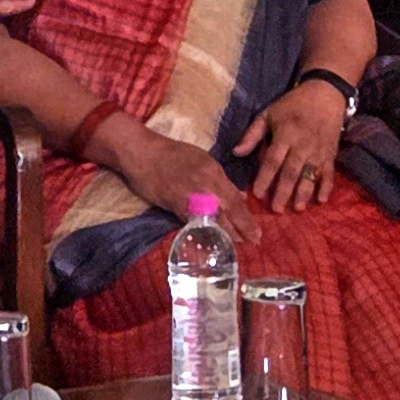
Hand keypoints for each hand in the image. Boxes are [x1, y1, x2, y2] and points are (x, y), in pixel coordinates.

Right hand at [110, 126, 249, 231]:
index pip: (235, 201)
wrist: (143, 153)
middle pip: (230, 212)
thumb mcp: (202, 160)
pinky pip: (195, 223)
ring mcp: (192, 198)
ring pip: (215, 220)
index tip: (257, 233)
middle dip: (242, 230)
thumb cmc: (171, 154)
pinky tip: (212, 241)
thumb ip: (220, 180)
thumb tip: (239, 196)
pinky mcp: (176, 206)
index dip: (247, 219)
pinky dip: (205, 233)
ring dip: (226, 235)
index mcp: (214, 173)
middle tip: (253, 243)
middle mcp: (207, 186)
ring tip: (237, 245)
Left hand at [235, 82, 348, 212]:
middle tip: (276, 210)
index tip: (257, 194)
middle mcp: (302, 145)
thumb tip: (236, 152)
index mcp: (285, 135)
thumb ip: (253, 134)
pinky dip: (327, 186)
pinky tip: (321, 200)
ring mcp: (318, 151)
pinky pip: (329, 172)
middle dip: (284, 191)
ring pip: (310, 174)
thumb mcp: (269, 113)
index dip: (265, 177)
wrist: (325, 93)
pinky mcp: (330, 154)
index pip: (273, 160)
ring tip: (297, 208)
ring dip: (304, 192)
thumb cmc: (293, 105)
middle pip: (291, 171)